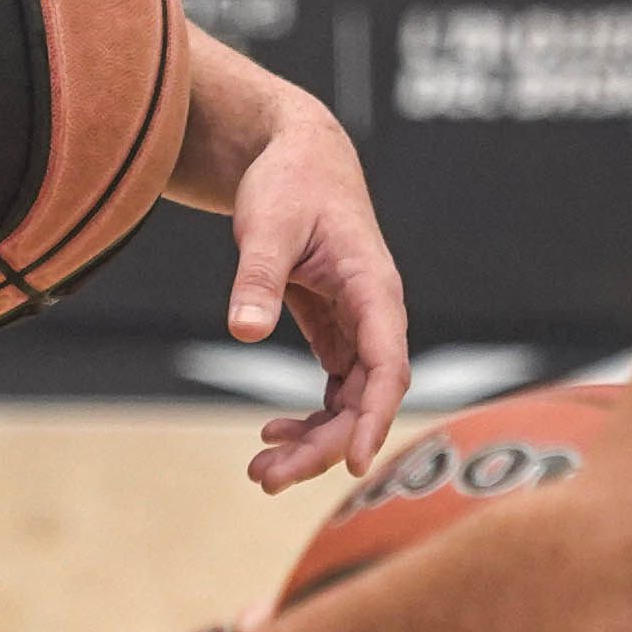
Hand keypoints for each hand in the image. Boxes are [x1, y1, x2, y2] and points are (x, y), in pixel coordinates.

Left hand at [206, 91, 411, 486]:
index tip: (354, 462)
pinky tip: (273, 432)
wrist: (295, 154)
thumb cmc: (288, 181)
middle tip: (267, 478)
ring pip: (351, 400)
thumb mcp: (267, 223)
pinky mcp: (338, 327)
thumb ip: (257, 277)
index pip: (388, 365)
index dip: (374, 417)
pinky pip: (335, 387)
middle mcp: (376, 313)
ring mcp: (360, 324)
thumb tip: (243, 330)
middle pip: (366, 397)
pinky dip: (309, 415)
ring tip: (262, 471)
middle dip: (325, 445)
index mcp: (374, 287)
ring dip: (315, 439)